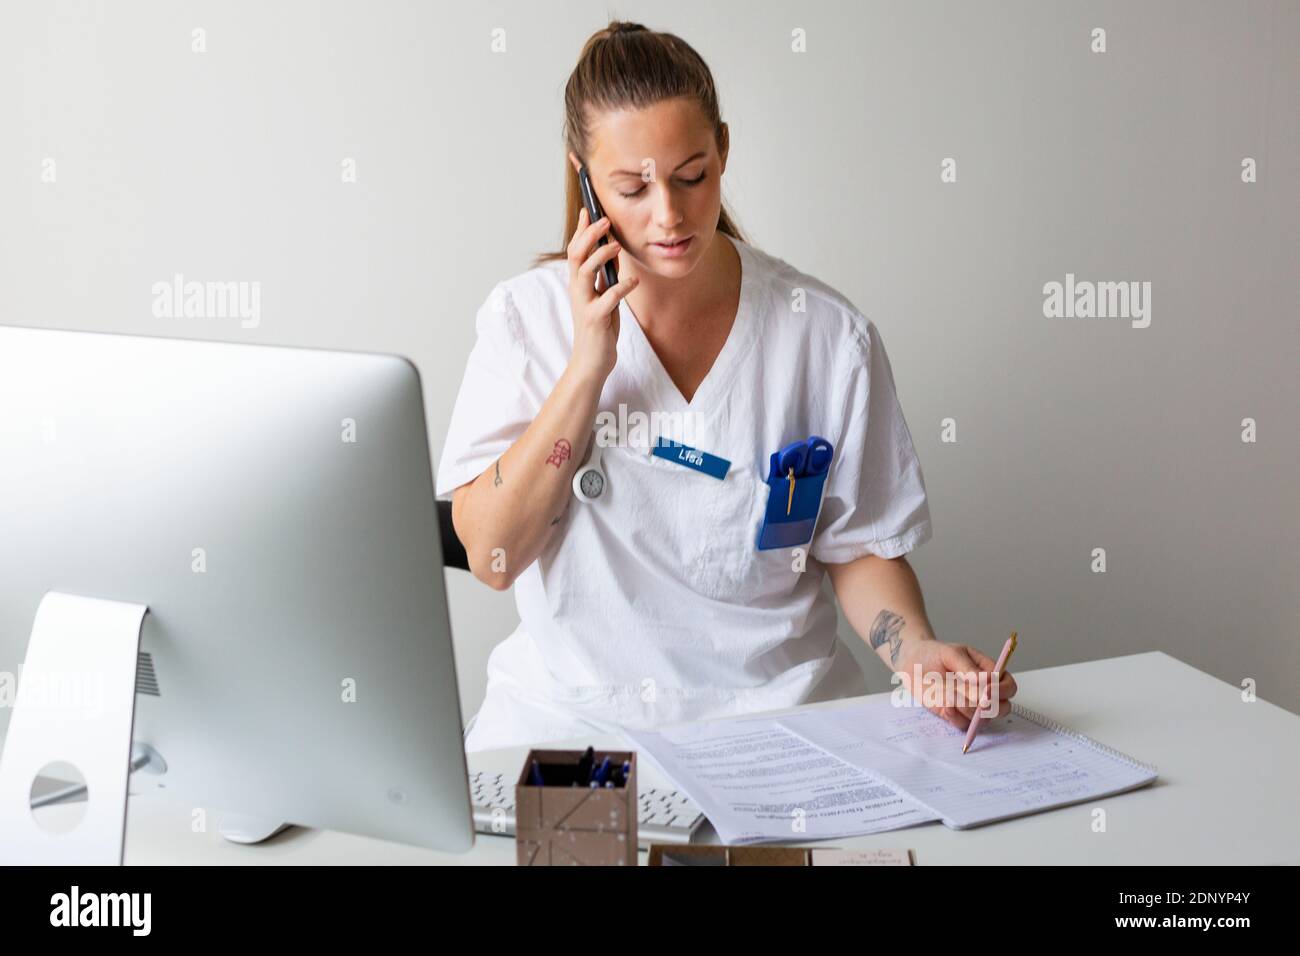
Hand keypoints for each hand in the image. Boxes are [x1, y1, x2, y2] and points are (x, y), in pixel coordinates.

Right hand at [566, 206, 638, 382]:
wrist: (590, 364)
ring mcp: (584, 305)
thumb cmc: (598, 330)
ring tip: (616, 246)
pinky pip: (607, 298)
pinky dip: (621, 287)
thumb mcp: (602, 298)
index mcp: (578, 284)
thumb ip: (604, 277)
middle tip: (604, 219)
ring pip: (584, 272)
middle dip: (588, 235)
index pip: (575, 250)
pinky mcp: (595, 319)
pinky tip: (633, 280)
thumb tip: (611, 251)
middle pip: (575, 255)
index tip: (589, 208)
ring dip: (600, 255)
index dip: (581, 229)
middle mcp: (577, 291)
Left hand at [892, 639, 1017, 731]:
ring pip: (982, 719)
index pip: (1008, 687)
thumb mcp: (951, 653)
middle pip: (1002, 708)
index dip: (1003, 691)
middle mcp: (985, 693)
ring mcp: (971, 706)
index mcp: (990, 673)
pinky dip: (955, 717)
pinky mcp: (956, 716)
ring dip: (966, 707)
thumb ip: (967, 667)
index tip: (988, 691)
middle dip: (988, 706)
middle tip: (975, 700)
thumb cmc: (935, 654)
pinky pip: (963, 724)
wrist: (913, 663)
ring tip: (949, 691)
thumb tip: (985, 680)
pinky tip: (945, 706)